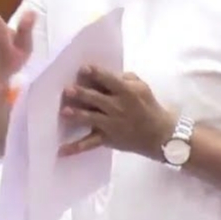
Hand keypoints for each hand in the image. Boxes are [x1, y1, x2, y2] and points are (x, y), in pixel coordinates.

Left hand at [58, 66, 175, 159]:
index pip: (110, 80)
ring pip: (91, 118)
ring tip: (64, 112)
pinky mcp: (107, 139)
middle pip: (97, 98)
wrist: (159, 134)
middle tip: (67, 90)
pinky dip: (76, 148)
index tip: (83, 69)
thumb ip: (126, 78)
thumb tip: (107, 74)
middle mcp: (118, 107)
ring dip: (77, 115)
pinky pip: (90, 144)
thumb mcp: (142, 87)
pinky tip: (61, 151)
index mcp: (127, 92)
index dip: (96, 73)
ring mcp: (111, 124)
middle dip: (82, 94)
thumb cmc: (149, 106)